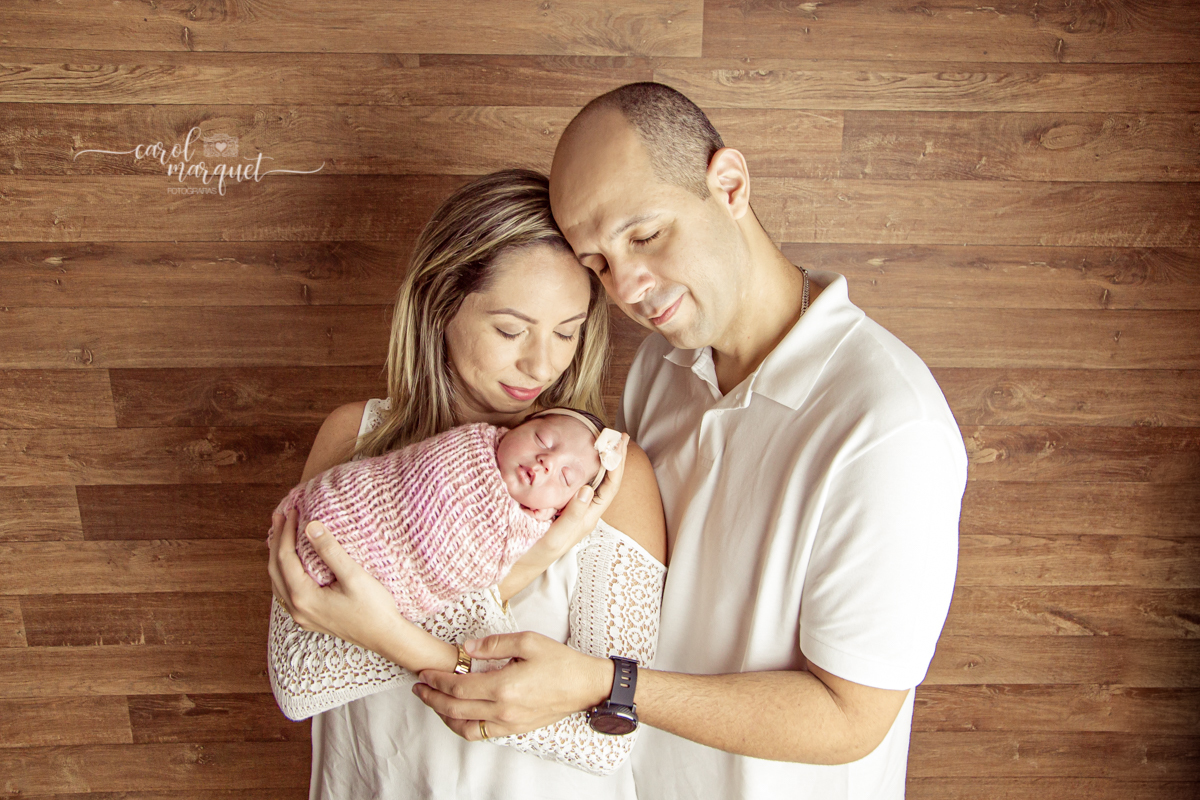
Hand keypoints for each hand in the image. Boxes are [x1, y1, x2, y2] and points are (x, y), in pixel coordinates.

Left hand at [266, 508, 400, 650]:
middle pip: (275, 569)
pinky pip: (287, 592)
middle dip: (277, 541)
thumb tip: (310, 527)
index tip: (293, 512)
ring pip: (278, 582)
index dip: (286, 533)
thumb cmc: (374, 608)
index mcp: (304, 598)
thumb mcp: (354, 576)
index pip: (285, 558)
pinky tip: (292, 563)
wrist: (386, 637)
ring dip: (278, 557)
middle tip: (279, 517)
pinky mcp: (310, 618)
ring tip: (281, 535)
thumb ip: (330, 551)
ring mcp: (302, 617)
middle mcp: (297, 609)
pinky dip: (285, 572)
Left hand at [412, 631, 613, 739]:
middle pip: (455, 708)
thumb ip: (495, 644)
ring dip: (444, 715)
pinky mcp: (515, 729)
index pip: (458, 686)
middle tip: (419, 688)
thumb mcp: (528, 641)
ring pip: (464, 726)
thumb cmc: (560, 662)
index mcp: (504, 686)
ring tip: (433, 702)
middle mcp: (503, 709)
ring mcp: (509, 723)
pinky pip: (481, 734)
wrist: (585, 686)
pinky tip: (458, 715)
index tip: (424, 673)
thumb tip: (468, 648)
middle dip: (432, 698)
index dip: (437, 680)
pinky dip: (463, 726)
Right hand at [518, 432, 631, 568]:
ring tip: (606, 442)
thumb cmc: (538, 552)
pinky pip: (578, 482)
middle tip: (620, 436)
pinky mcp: (562, 506)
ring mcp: (575, 508)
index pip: (610, 486)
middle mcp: (585, 511)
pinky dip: (582, 467)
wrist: (521, 564)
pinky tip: (580, 458)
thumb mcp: (557, 536)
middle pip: (607, 480)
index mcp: (588, 517)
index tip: (619, 444)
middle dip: (614, 458)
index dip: (616, 464)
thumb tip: (588, 489)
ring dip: (601, 461)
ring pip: (594, 480)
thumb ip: (573, 514)